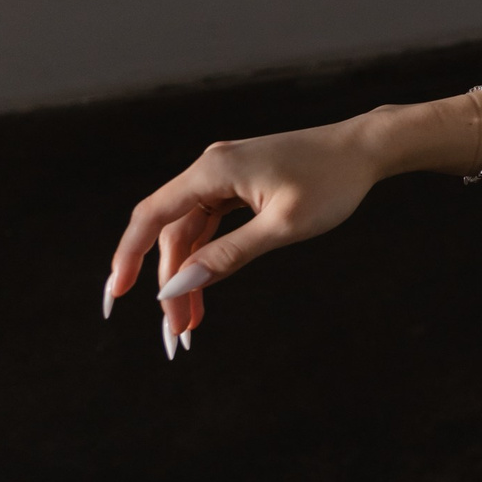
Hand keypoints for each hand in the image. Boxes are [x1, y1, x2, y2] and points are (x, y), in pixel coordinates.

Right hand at [104, 118, 385, 356]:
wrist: (365, 150)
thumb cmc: (331, 183)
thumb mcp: (282, 227)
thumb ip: (229, 256)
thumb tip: (181, 283)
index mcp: (213, 170)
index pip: (152, 216)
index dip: (127, 256)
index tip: (115, 295)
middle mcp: (211, 168)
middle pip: (172, 232)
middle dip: (170, 282)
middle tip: (176, 331)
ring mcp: (224, 175)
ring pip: (191, 232)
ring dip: (188, 275)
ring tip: (190, 322)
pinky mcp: (239, 184)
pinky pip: (210, 224)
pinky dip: (207, 256)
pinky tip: (204, 288)